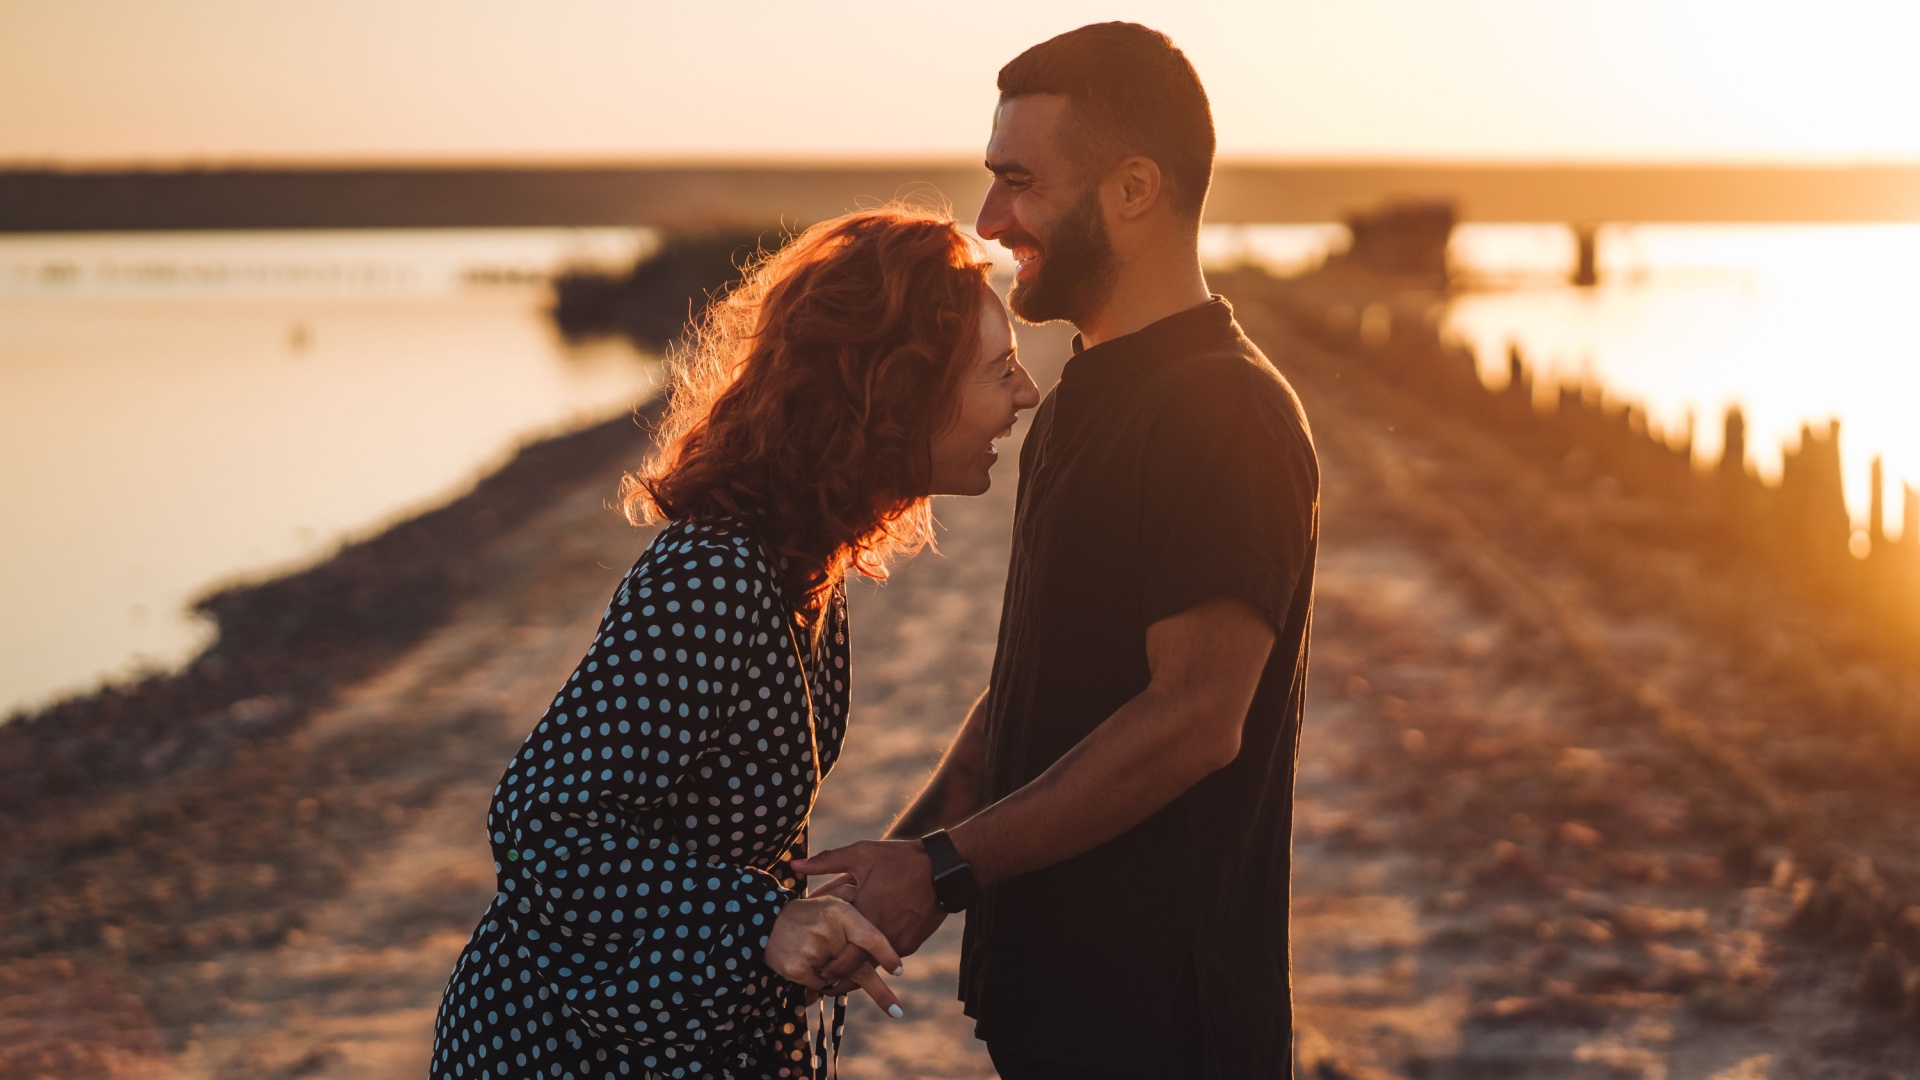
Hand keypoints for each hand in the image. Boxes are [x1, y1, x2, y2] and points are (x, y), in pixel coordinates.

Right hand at [764, 896, 904, 1017]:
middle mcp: (827, 932)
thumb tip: (880, 924)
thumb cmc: (809, 912)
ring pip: (838, 980)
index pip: (869, 937)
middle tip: (897, 1012)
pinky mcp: (797, 969)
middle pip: (859, 969)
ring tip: (819, 955)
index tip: (899, 971)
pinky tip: (807, 962)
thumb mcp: (833, 900)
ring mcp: (811, 952)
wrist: (765, 920)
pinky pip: (820, 986)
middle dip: (880, 993)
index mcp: (839, 913)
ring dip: (837, 977)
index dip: (886, 955)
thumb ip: (857, 907)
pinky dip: (819, 981)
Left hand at [793, 840, 949, 990]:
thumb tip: (794, 864)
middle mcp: (883, 936)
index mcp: (865, 916)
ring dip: (858, 969)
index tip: (814, 970)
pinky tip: (865, 951)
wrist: (943, 868)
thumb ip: (825, 862)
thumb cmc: (899, 859)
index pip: (841, 961)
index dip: (825, 971)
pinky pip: (888, 957)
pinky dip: (875, 958)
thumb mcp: (861, 854)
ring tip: (841, 968)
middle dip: (838, 980)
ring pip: (872, 967)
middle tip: (823, 979)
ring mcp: (899, 943)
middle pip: (856, 973)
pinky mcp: (912, 943)